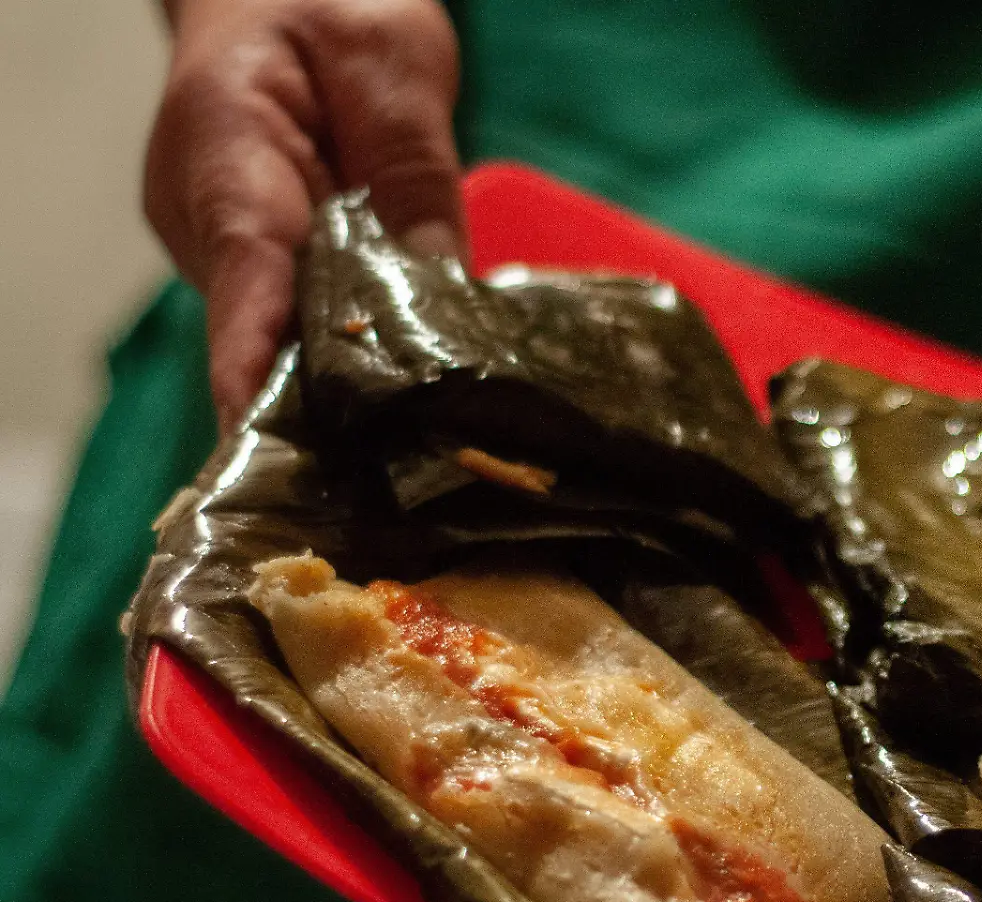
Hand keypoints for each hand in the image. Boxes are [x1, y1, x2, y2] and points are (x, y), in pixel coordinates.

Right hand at [144, 0, 463, 427]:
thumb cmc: (324, 6)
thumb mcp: (391, 61)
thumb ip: (413, 168)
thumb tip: (437, 283)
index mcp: (224, 148)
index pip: (240, 270)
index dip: (253, 357)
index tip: (259, 427)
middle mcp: (205, 216)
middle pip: (270, 326)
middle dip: (342, 386)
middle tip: (427, 441)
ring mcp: (225, 251)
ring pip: (294, 331)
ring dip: (361, 364)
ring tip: (439, 407)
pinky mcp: (261, 268)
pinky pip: (309, 317)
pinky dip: (360, 341)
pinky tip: (420, 370)